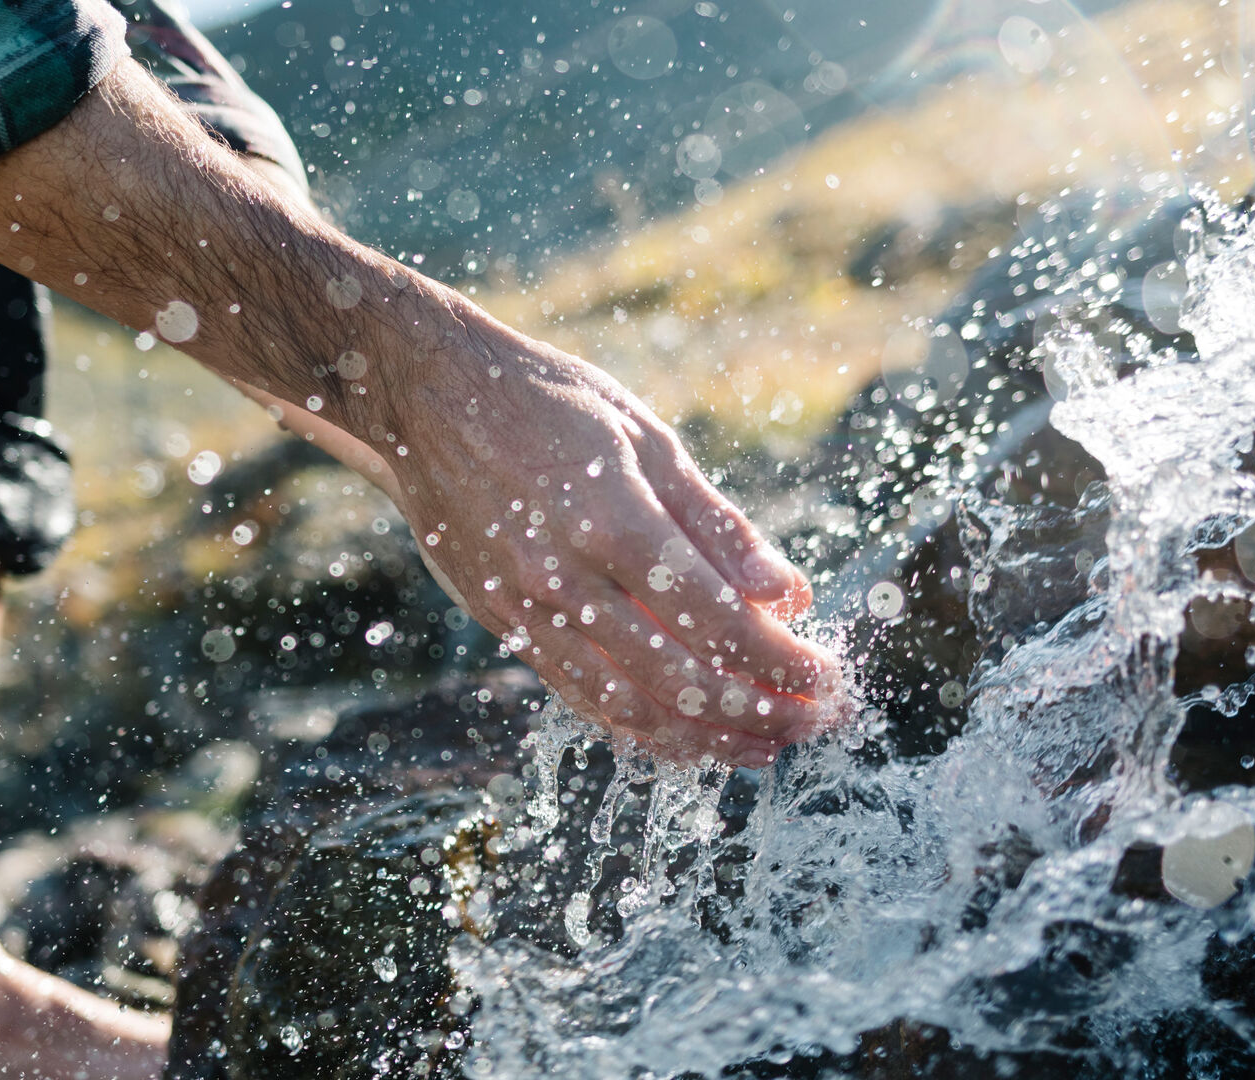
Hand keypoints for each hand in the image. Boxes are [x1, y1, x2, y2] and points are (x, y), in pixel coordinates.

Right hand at [376, 305, 848, 766]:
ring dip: (703, 739)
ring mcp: (526, 608)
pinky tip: (685, 739)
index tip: (826, 675)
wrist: (428, 400)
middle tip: (809, 723)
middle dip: (755, 711)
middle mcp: (565, 577)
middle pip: (676, 677)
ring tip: (761, 749)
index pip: (716, 618)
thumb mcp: (647, 438)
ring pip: (626, 706)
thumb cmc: (550, 403)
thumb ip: (716, 523)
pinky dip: (638, 728)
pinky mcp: (503, 623)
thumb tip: (786, 593)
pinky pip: (579, 695)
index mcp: (613, 520)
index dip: (779, 660)